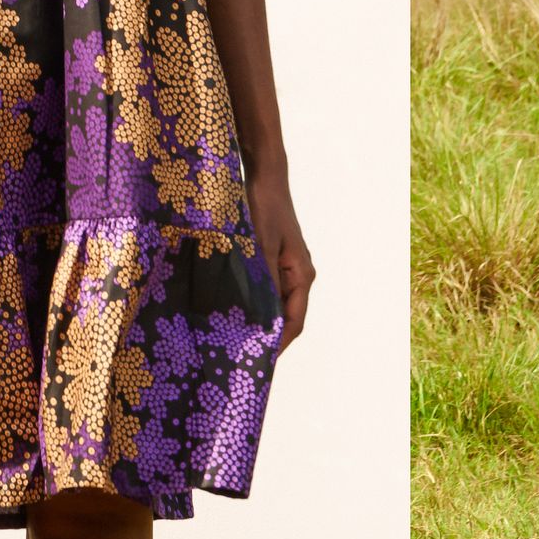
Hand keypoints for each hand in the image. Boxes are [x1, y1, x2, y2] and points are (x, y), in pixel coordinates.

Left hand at [246, 162, 313, 353]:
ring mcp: (288, 266)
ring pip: (276, 301)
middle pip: (287, 315)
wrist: (266, 177)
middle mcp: (299, 275)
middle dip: (269, 335)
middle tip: (244, 352)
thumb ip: (264, 280)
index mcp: (302, 276)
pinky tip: (237, 304)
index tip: (261, 361)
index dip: (279, 343)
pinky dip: (256, 299)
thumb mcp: (262, 246)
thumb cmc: (265, 208)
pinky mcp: (276, 257)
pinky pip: (268, 287)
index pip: (294, 321)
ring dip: (261, 318)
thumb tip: (264, 317)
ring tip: (238, 335)